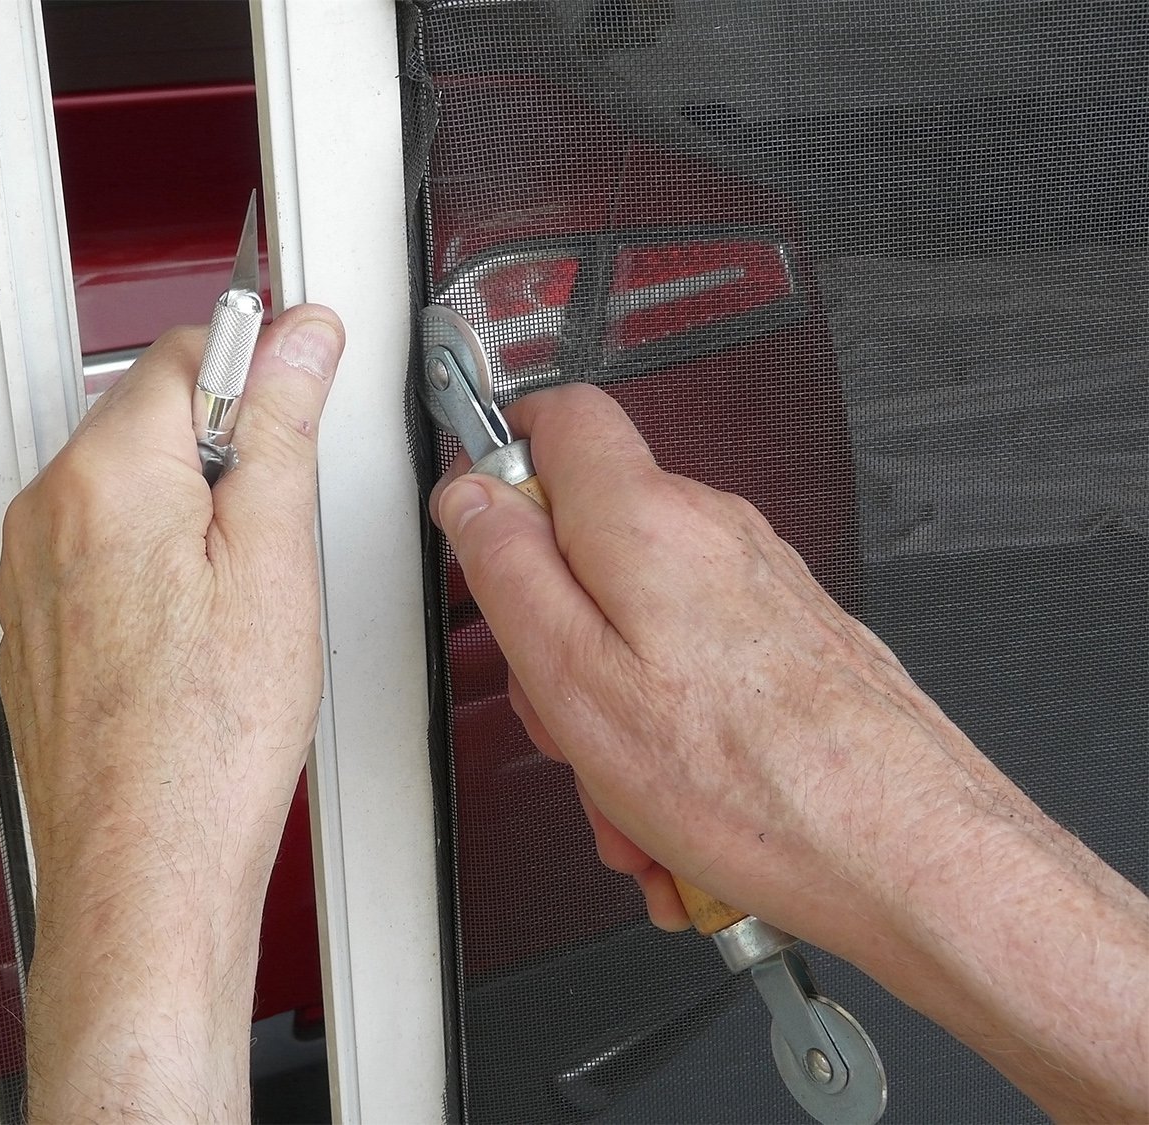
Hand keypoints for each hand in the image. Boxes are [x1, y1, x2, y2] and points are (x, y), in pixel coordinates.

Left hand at [0, 304, 343, 1120]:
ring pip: (128, 491)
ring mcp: (32, 570)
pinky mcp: (35, 623)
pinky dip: (151, 569)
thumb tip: (300, 340)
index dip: (261, 367)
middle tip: (276, 534)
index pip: (189, 353)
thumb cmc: (205, 739)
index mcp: (106, 474)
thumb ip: (282, 428)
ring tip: (237, 603)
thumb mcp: (275, 560)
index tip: (302, 392)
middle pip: (153, 421)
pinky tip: (194, 639)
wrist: (144, 861)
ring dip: (189, 513)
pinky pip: (100, 555)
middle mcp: (48, 510)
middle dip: (223, 452)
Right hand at [430, 383, 1148, 1122]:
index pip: (559, 417)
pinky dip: (669, 726)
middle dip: (555, 633)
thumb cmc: (753, 781)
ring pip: (638, 618)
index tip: (481, 535)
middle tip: (560, 714)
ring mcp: (759, 582)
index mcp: (645, 522)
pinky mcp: (788, 635)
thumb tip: (471, 497)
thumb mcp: (574, 677)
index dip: (503, 460)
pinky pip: (694, 662)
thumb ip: (509, 569)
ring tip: (627, 796)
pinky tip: (674, 803)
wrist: (908, 848)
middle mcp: (713, 530)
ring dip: (612, 706)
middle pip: (590, 539)